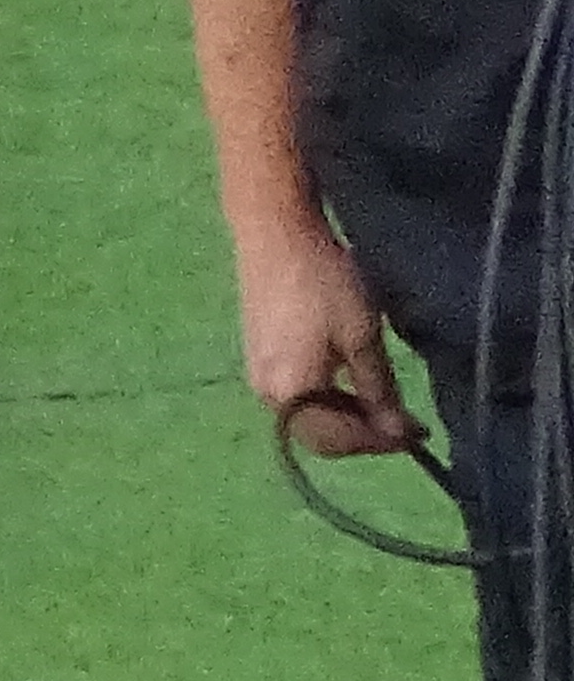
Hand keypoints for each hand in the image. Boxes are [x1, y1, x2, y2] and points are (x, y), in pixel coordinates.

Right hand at [236, 215, 418, 457]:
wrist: (276, 238)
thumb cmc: (325, 284)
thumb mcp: (362, 337)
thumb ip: (379, 390)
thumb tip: (399, 431)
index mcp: (293, 394)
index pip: (339, 440)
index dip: (381, 442)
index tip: (420, 436)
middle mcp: (268, 397)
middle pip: (318, 437)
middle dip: (362, 436)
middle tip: (405, 424)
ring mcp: (259, 380)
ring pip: (306, 419)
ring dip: (345, 420)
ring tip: (383, 405)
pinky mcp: (258, 362)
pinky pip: (295, 399)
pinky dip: (326, 402)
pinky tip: (349, 386)